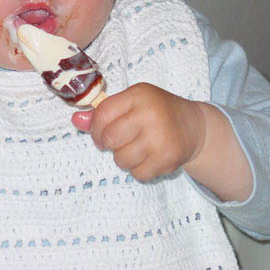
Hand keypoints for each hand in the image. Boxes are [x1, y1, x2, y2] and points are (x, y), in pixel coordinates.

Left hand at [72, 82, 205, 181]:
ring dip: (124, 158)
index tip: (101, 133)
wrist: (194, 127)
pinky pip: (138, 173)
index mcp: (139, 95)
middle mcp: (150, 114)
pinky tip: (149, 157)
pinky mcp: (168, 159)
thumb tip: (76, 121)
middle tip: (121, 141)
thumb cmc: (156, 112)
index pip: (102, 114)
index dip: (95, 128)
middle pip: (109, 139)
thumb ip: (103, 112)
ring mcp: (160, 138)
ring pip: (121, 159)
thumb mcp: (131, 104)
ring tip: (137, 149)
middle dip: (109, 144)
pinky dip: (140, 170)